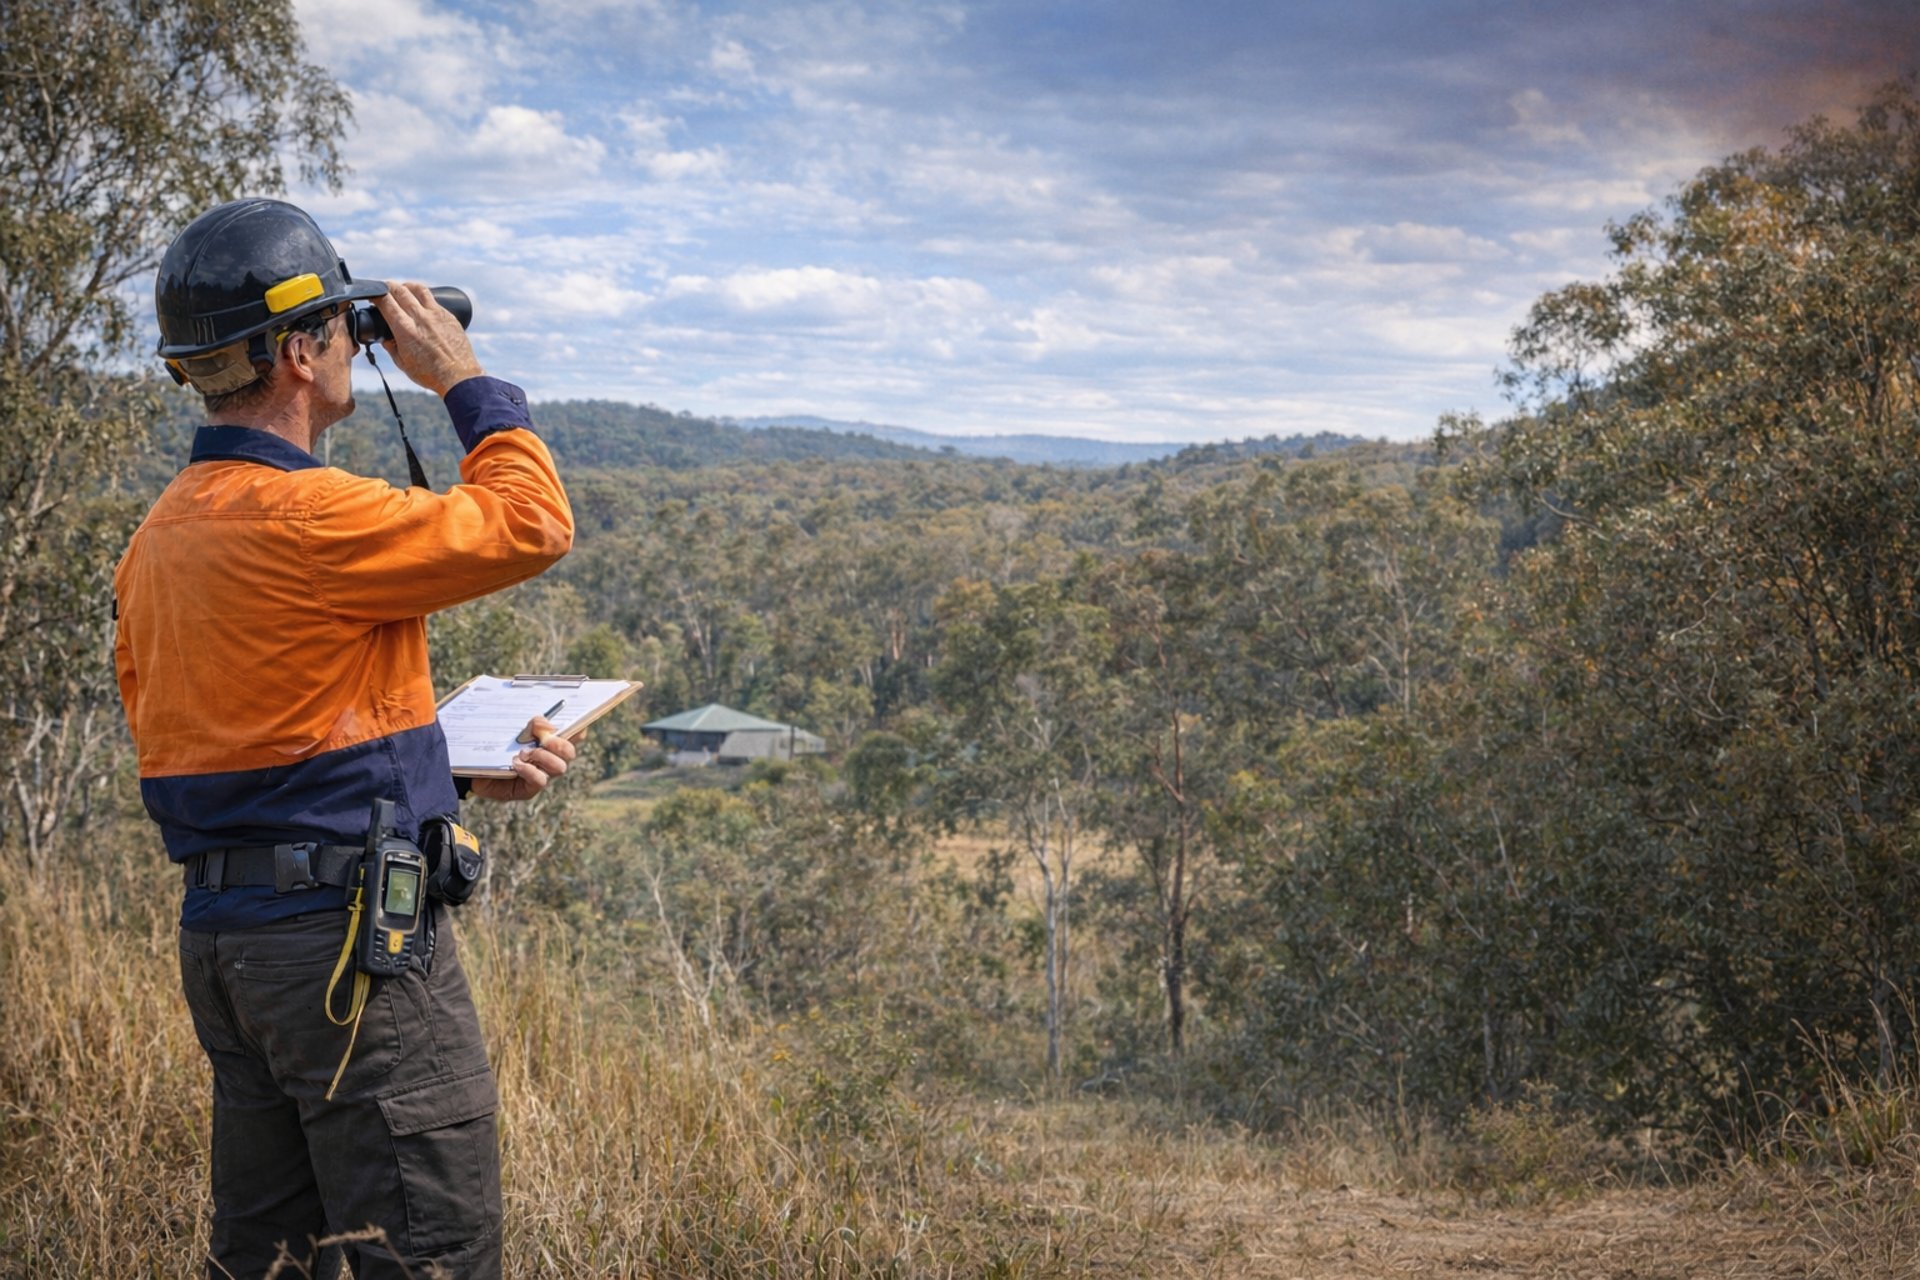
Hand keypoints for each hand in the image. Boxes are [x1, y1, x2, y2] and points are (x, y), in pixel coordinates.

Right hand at [373, 281, 483, 395]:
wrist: (459, 377)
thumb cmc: (430, 374)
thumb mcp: (403, 364)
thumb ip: (391, 348)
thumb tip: (384, 338)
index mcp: (405, 329)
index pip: (386, 301)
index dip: (375, 295)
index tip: (372, 296)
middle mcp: (420, 318)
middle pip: (400, 290)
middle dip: (389, 286)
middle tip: (385, 289)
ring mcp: (437, 315)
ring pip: (419, 289)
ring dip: (408, 286)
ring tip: (403, 289)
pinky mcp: (449, 316)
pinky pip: (434, 300)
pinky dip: (424, 298)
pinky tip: (422, 303)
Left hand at [468, 716, 576, 801]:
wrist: (471, 765)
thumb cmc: (494, 744)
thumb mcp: (513, 728)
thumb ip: (532, 724)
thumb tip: (544, 724)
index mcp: (548, 741)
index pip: (574, 734)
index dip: (577, 729)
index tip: (570, 723)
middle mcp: (548, 759)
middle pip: (569, 752)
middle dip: (560, 744)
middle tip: (544, 740)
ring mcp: (540, 775)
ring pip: (559, 767)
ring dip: (543, 757)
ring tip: (523, 753)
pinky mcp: (528, 789)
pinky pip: (540, 780)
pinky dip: (529, 770)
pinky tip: (515, 764)